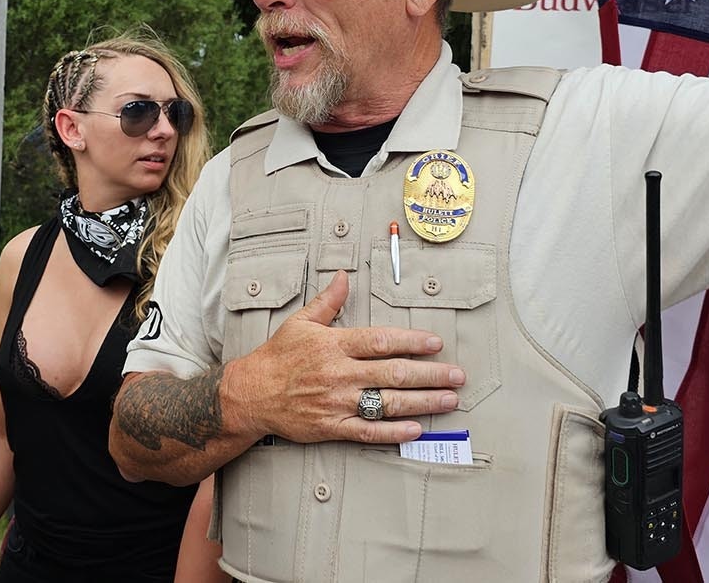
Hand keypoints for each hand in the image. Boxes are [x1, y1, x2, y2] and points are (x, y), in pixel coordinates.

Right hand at [225, 270, 462, 444]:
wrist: (251, 394)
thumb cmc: (277, 356)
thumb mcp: (301, 322)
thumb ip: (329, 300)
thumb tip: (345, 275)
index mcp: (334, 345)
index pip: (381, 341)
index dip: (411, 341)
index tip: (436, 344)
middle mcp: (339, 373)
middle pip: (393, 373)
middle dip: (430, 374)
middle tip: (458, 376)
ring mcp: (336, 402)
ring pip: (387, 402)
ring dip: (422, 402)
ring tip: (448, 400)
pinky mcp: (331, 426)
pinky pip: (367, 431)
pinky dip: (393, 432)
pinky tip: (415, 429)